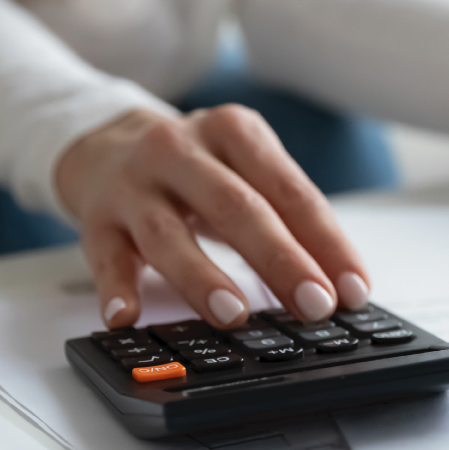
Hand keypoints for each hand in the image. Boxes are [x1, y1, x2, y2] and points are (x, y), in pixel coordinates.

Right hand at [55, 106, 371, 328]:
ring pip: (168, 234)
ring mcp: (133, 183)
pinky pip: (105, 256)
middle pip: (237, 207)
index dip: (327, 243)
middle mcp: (181, 150)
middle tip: (315, 305)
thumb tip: (338, 284)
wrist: (105, 144)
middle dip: (280, 260)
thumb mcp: (247, 172)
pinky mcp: (96, 218)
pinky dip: (117, 288)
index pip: (291, 191)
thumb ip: (288, 219)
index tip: (353, 289)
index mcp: (235, 132)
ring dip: (202, 278)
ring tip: (234, 315)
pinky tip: (127, 317)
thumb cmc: (198, 168)